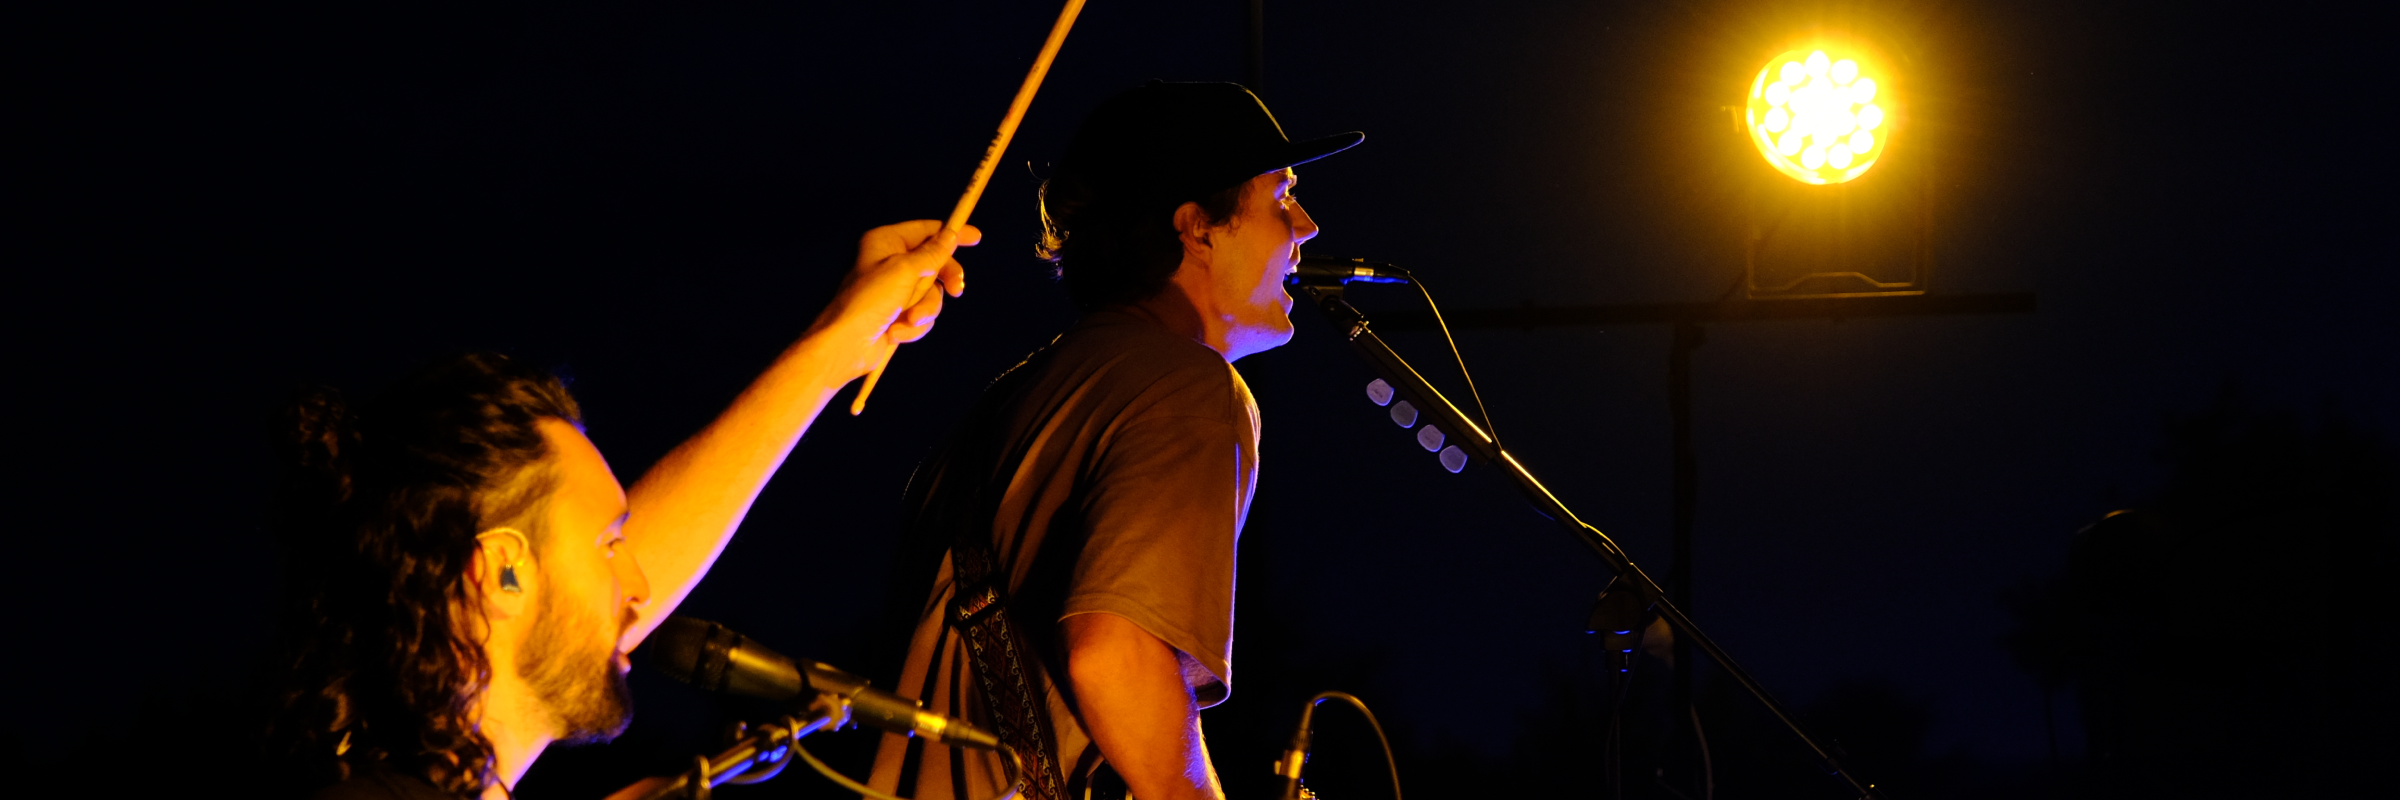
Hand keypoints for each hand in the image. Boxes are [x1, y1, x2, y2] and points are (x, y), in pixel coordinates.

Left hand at [811, 220, 981, 374]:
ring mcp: (894, 290)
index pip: (927, 230)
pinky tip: (896, 332)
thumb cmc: (868, 302)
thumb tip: (950, 235)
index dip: (952, 234)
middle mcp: (890, 262)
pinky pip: (921, 314)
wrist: (845, 346)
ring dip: (923, 310)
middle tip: (956, 291)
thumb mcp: (904, 271)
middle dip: (943, 282)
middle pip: (935, 264)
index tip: (975, 237)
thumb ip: (932, 253)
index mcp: (886, 242)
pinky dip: (913, 325)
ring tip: (908, 320)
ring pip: (930, 294)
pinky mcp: (896, 314)